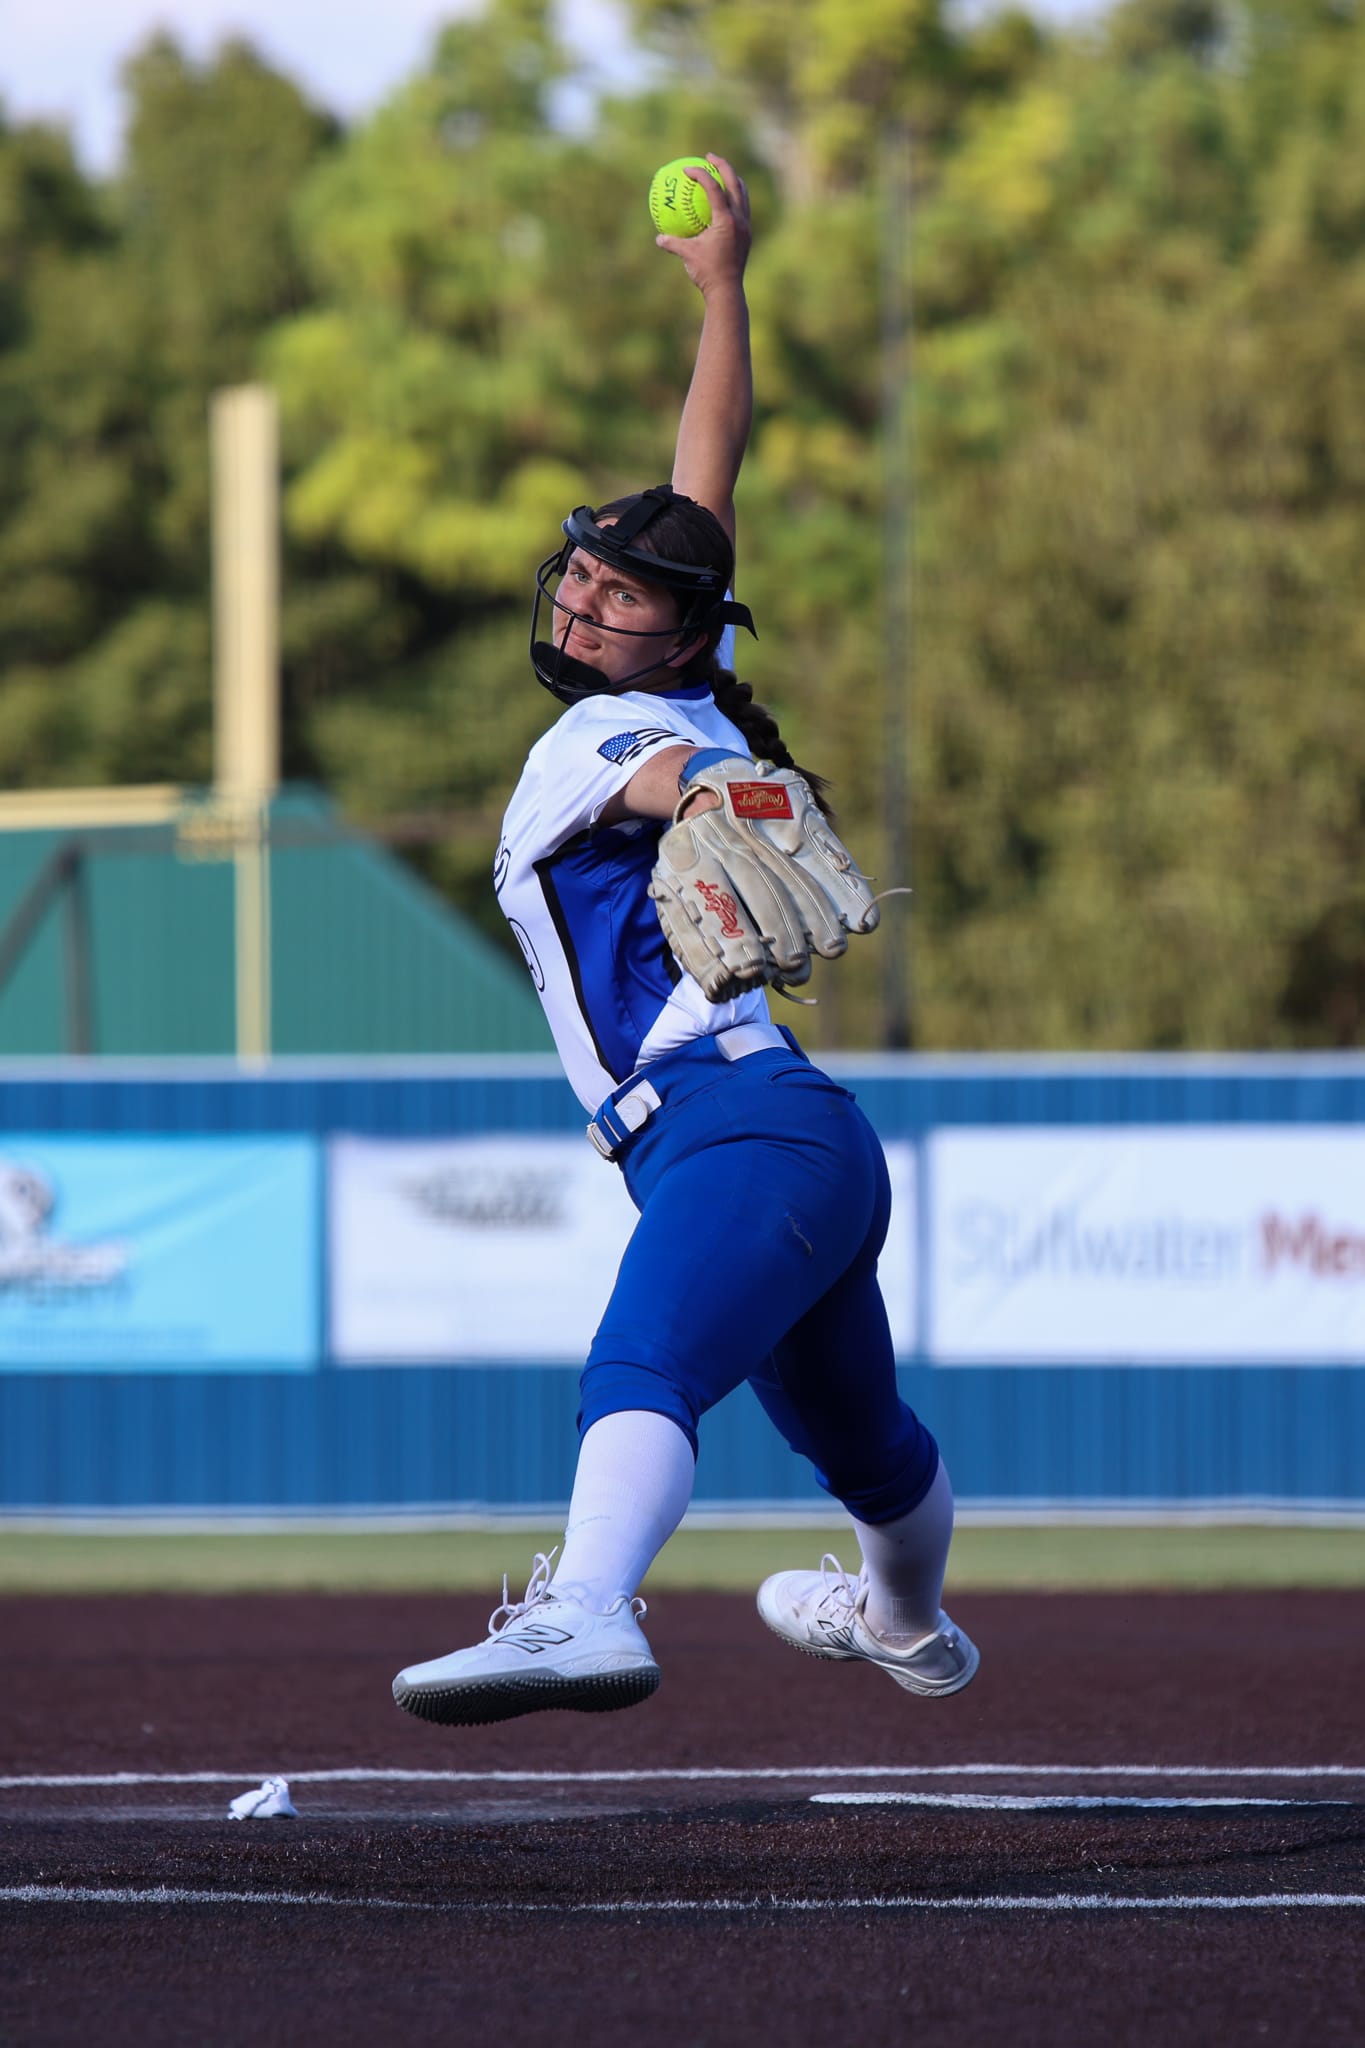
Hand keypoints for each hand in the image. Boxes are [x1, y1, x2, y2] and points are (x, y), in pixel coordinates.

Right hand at [655, 155, 750, 294]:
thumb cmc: (706, 273)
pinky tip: (723, 200)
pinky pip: (742, 208)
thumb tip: (658, 238)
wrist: (727, 292)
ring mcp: (746, 226)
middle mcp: (740, 219)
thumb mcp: (686, 255)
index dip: (700, 173)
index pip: (714, 188)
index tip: (687, 169)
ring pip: (743, 194)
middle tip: (709, 156)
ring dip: (732, 179)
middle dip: (722, 165)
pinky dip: (733, 198)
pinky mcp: (747, 234)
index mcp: (726, 220)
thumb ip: (672, 243)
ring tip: (721, 172)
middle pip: (734, 182)